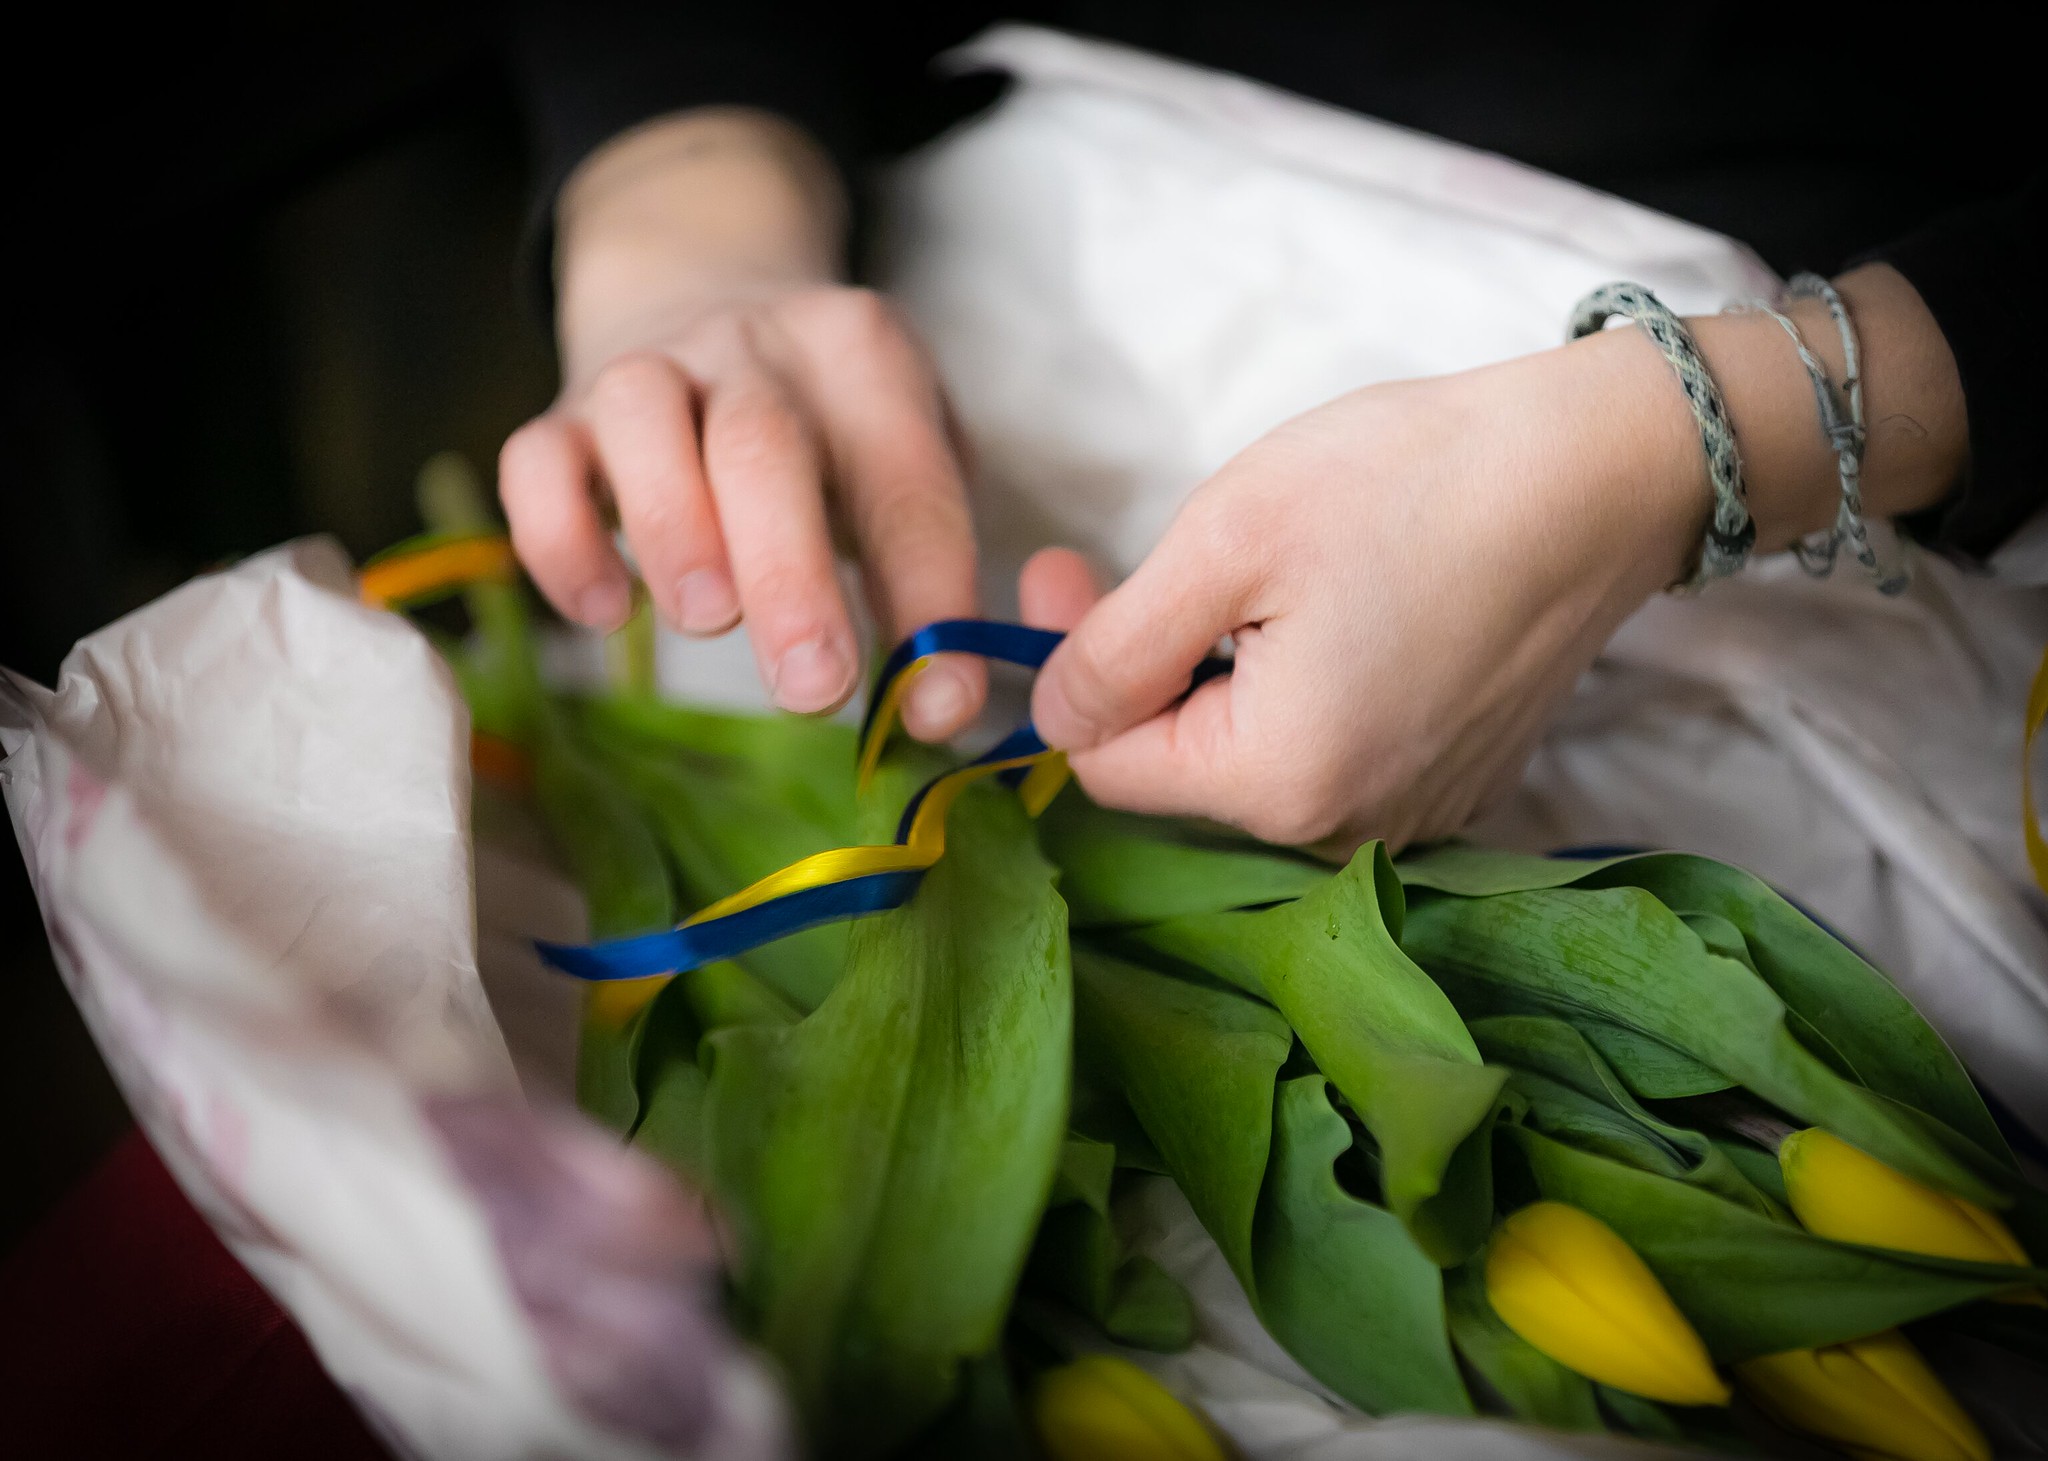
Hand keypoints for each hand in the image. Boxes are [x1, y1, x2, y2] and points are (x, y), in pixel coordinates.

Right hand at [500, 111, 983, 734]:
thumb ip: (923, 569)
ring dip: (673, 531)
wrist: (706, 292)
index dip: (929, 599)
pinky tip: (605, 614)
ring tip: (707, 622)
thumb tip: (933, 705)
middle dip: (790, 576)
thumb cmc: (829, 428)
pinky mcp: (561, 412)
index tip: (934, 706)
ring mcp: (649, 369)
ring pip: (643, 423)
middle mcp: (756, 348)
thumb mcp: (903, 464)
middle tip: (812, 687)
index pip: (909, 482)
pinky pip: (535, 463)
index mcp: (865, 356)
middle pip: (764, 446)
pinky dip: (561, 542)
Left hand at [1027, 265, 1964, 853]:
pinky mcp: (1451, 782)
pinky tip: (1321, 609)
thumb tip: (1048, 720)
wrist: (1602, 472)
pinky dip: (1296, 690)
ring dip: (1216, 678)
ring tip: (1245, 576)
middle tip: (1125, 557)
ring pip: (1252, 761)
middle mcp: (1347, 832)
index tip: (1054, 568)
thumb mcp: (1228, 541)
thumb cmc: (1412, 485)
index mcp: (1281, 785)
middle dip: (1137, 668)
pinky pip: (1329, 754)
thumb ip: (1117, 647)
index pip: (1108, 768)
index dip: (1066, 669)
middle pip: (1179, 771)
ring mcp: (1410, 815)